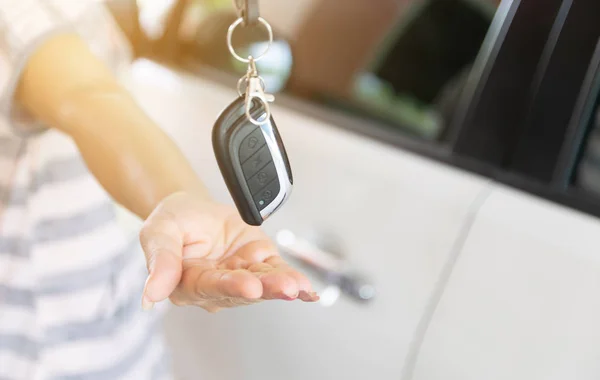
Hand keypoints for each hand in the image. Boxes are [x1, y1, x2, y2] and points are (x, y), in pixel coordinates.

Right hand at [139, 191, 318, 311]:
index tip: (248, 286)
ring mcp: (240, 276)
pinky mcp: (260, 263)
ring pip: (263, 282)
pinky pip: (277, 272)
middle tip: (284, 288)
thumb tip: (151, 296)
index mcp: (186, 283)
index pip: (209, 286)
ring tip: (298, 286)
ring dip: (282, 285)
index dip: (230, 286)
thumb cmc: (175, 222)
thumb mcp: (160, 229)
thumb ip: (159, 259)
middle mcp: (216, 286)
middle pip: (241, 289)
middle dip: (265, 288)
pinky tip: (310, 291)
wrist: (194, 209)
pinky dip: (295, 281)